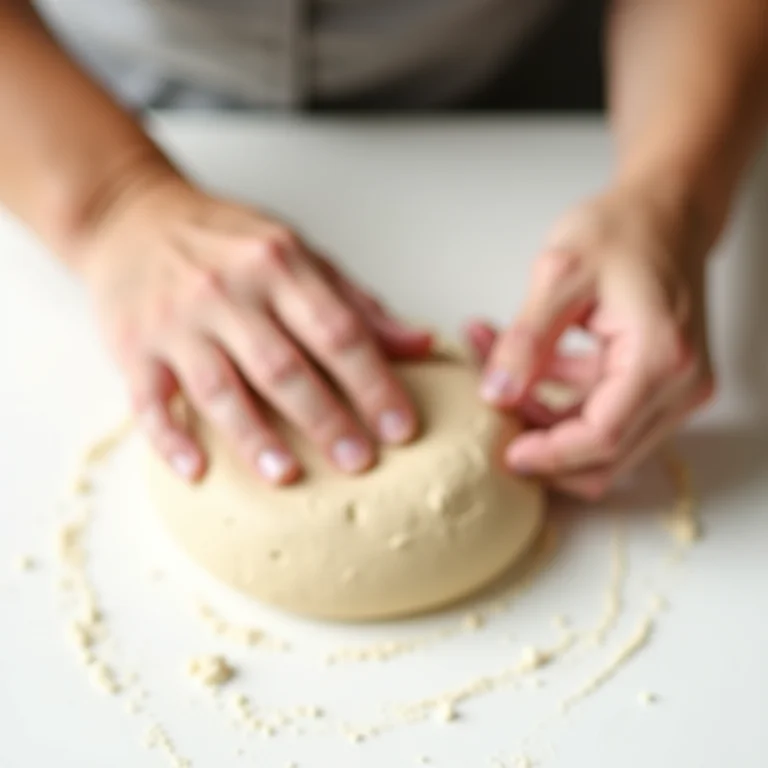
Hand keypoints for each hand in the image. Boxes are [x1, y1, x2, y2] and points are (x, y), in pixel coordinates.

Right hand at [77, 176, 431, 483]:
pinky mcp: (134, 347)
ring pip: (221, 388)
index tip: (401, 428)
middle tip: (359, 462)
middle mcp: (227, 291)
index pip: (337, 331)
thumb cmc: (228, 242)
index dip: (374, 383)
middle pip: (283, 366)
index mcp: (278, 264)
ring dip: (255, 437)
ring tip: (288, 476)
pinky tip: (198, 471)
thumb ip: (357, 303)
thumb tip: (422, 344)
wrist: (133, 216)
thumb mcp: (298, 253)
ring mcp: (176, 321)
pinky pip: (149, 401)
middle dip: (325, 419)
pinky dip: (171, 438)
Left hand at [470, 183, 714, 498]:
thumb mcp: (559, 275)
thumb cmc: (623, 229)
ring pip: (601, 441)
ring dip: (545, 417)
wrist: (666, 210)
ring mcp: (675, 389)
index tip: (506, 453)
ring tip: (493, 366)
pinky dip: (559, 397)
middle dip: (544, 442)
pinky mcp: (659, 385)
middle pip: (607, 454)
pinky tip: (521, 362)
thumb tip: (497, 394)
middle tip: (494, 415)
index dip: (551, 455)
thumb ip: (526, 339)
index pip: (604, 438)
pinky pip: (603, 413)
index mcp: (662, 359)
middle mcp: (681, 385)